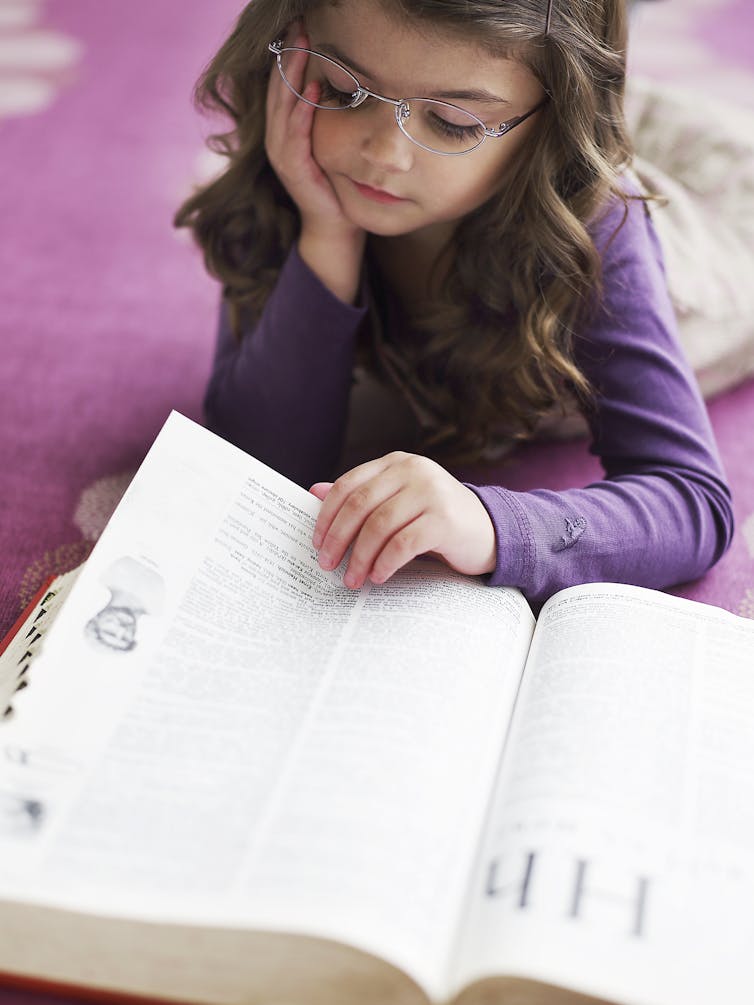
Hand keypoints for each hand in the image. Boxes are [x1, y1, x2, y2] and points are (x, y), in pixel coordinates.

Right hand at [265, 27, 359, 240]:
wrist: (335, 225)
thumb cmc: (335, 183)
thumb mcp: (328, 142)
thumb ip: (324, 117)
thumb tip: (336, 82)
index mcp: (283, 129)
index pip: (281, 84)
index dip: (288, 55)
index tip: (298, 26)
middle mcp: (277, 138)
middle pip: (278, 87)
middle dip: (288, 55)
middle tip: (298, 25)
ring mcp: (282, 154)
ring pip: (283, 106)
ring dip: (293, 75)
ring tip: (302, 46)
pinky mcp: (293, 169)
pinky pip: (295, 135)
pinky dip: (303, 112)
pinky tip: (312, 91)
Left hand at [310, 453, 496, 588]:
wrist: (490, 531)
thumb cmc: (436, 519)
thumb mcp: (398, 502)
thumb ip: (361, 495)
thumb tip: (313, 491)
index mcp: (397, 462)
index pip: (349, 485)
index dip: (327, 515)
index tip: (316, 543)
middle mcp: (413, 470)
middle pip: (360, 505)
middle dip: (338, 538)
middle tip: (326, 565)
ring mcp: (431, 492)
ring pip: (379, 526)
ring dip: (360, 557)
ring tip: (352, 579)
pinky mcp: (445, 519)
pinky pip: (403, 544)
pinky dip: (385, 562)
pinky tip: (378, 576)